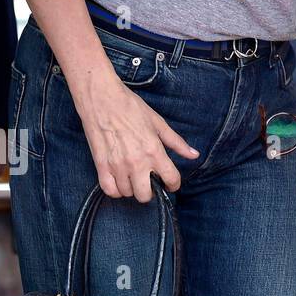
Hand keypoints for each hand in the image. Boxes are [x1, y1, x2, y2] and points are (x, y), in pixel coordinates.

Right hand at [73, 72, 198, 202]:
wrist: (103, 100)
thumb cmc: (131, 108)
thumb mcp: (159, 123)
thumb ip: (176, 143)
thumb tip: (194, 155)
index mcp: (154, 151)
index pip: (170, 179)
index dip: (174, 184)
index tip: (171, 184)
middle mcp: (136, 162)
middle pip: (145, 195)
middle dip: (151, 192)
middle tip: (150, 182)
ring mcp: (117, 166)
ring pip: (127, 193)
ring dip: (133, 189)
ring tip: (135, 178)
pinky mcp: (101, 166)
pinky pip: (109, 190)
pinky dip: (116, 190)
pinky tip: (120, 181)